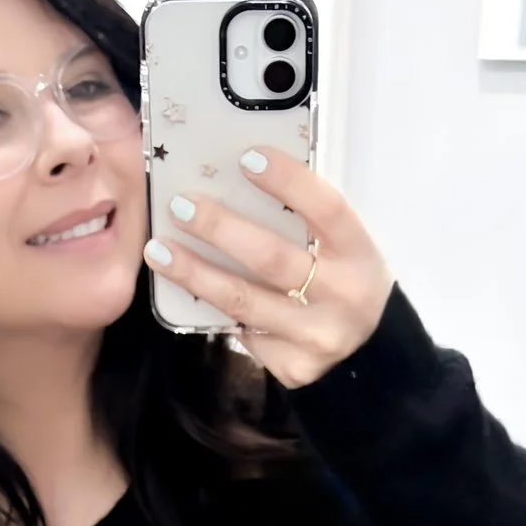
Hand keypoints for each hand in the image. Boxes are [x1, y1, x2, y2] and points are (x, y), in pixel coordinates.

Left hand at [143, 143, 390, 388]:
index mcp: (358, 254)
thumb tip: (237, 173)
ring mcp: (317, 337)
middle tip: (180, 206)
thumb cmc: (340, 277)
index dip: (287, 181)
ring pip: (244, 301)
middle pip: (272, 258)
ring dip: (194, 273)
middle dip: (220, 229)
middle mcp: (343, 297)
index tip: (246, 158)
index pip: (326, 209)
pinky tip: (185, 289)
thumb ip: (304, 218)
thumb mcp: (340, 245)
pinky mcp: (294, 367)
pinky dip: (209, 308)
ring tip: (158, 250)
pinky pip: (243, 333)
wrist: (367, 349)